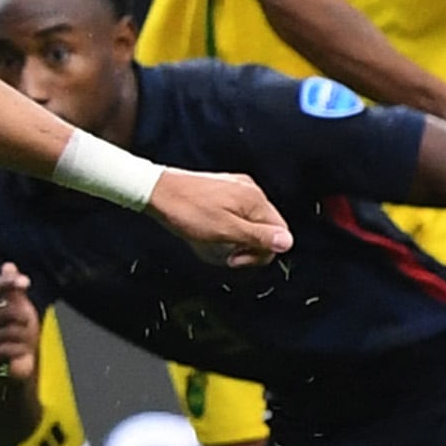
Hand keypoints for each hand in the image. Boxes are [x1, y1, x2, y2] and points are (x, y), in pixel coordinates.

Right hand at [0, 264, 39, 384]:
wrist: (4, 389)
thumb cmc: (14, 350)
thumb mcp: (20, 319)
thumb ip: (13, 294)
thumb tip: (8, 264)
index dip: (5, 284)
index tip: (25, 281)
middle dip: (16, 315)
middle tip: (28, 321)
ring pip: (1, 332)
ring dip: (20, 337)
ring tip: (27, 345)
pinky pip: (1, 350)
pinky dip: (16, 351)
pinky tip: (23, 356)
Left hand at [148, 166, 292, 269]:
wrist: (157, 190)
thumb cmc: (187, 211)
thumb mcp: (224, 231)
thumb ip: (257, 237)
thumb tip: (288, 243)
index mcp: (254, 199)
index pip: (279, 231)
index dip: (263, 252)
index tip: (238, 259)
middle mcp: (250, 190)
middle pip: (266, 227)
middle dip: (250, 246)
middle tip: (226, 256)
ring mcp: (237, 187)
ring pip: (251, 222)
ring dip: (238, 238)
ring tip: (216, 244)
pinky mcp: (224, 189)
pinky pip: (237, 214)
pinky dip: (228, 227)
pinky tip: (211, 231)